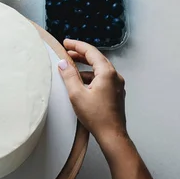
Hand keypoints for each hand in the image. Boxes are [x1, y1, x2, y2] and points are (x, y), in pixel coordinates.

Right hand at [59, 39, 153, 178]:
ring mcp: (117, 85)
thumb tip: (63, 63)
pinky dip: (90, 75)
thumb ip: (69, 76)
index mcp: (107, 73)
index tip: (66, 43)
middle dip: (81, 54)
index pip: (91, 52)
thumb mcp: (77, 94)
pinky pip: (102, 78)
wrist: (112, 135)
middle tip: (67, 51)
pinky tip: (80, 81)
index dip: (77, 46)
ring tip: (71, 66)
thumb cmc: (97, 117)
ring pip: (99, 68)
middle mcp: (115, 76)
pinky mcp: (115, 93)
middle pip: (96, 58)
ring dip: (85, 66)